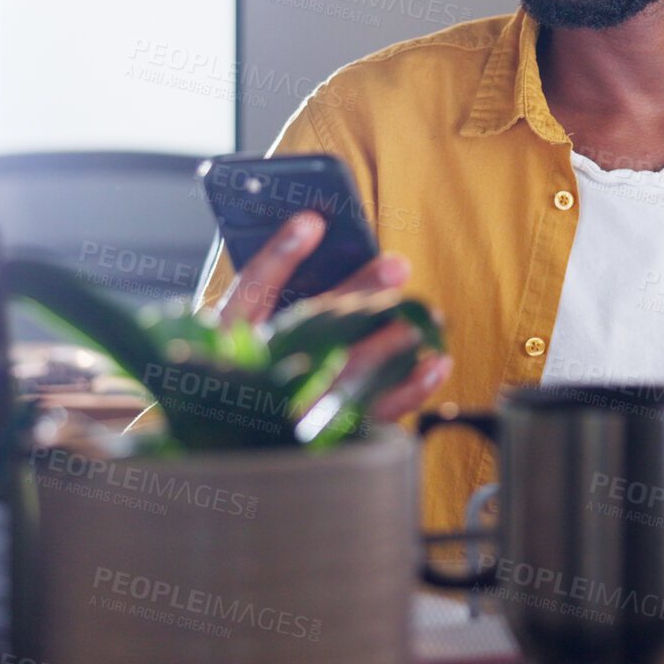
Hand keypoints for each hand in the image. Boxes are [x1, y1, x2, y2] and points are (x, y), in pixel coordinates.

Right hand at [217, 211, 451, 419]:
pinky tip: (436, 363)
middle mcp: (256, 378)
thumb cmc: (246, 366)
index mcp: (228, 343)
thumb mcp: (240, 325)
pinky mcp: (330, 436)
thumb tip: (316, 232)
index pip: (251, 292)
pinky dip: (411, 388)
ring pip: (349, 371)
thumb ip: (270, 285)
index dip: (280, 255)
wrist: (239, 441)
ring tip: (425, 314)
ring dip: (392, 337)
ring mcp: (292, 411)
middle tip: (396, 267)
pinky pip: (376, 413)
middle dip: (358, 295)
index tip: (311, 222)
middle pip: (311, 330)